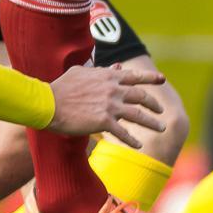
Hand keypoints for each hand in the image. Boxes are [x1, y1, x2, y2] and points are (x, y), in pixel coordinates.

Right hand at [47, 61, 167, 147]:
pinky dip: (132, 140)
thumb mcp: (82, 72)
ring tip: (161, 128)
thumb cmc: (62, 87)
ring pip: (138, 115)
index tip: (163, 79)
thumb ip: (101, 70)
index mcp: (109, 76)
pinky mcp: (104, 121)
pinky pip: (123, 133)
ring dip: (152, 123)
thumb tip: (116, 67)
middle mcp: (113, 90)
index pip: (135, 76)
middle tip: (161, 110)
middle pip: (141, 96)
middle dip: (154, 104)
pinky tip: (139, 145)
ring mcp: (110, 105)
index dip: (151, 78)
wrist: (49, 103)